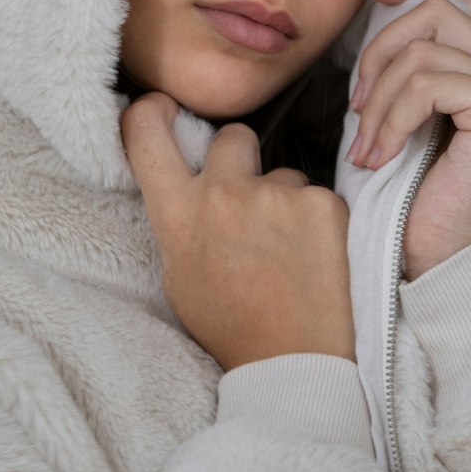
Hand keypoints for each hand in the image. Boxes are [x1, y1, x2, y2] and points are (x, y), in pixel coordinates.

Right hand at [122, 91, 356, 371]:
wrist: (293, 364)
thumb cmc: (232, 326)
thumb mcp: (181, 274)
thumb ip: (182, 219)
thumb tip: (186, 180)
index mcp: (178, 213)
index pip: (146, 133)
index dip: (152, 111)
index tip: (162, 106)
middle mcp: (223, 193)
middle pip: (234, 137)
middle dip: (243, 160)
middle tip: (252, 204)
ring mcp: (277, 194)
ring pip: (284, 174)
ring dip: (287, 202)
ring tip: (291, 254)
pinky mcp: (324, 202)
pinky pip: (318, 197)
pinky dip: (320, 222)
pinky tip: (318, 260)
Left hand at [347, 0, 470, 279]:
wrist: (429, 261)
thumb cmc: (407, 196)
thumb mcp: (397, 113)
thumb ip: (403, 63)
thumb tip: (380, 2)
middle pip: (435, 10)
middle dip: (379, 51)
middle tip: (357, 108)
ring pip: (422, 50)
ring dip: (377, 99)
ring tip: (365, 146)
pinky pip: (428, 82)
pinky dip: (390, 118)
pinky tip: (380, 155)